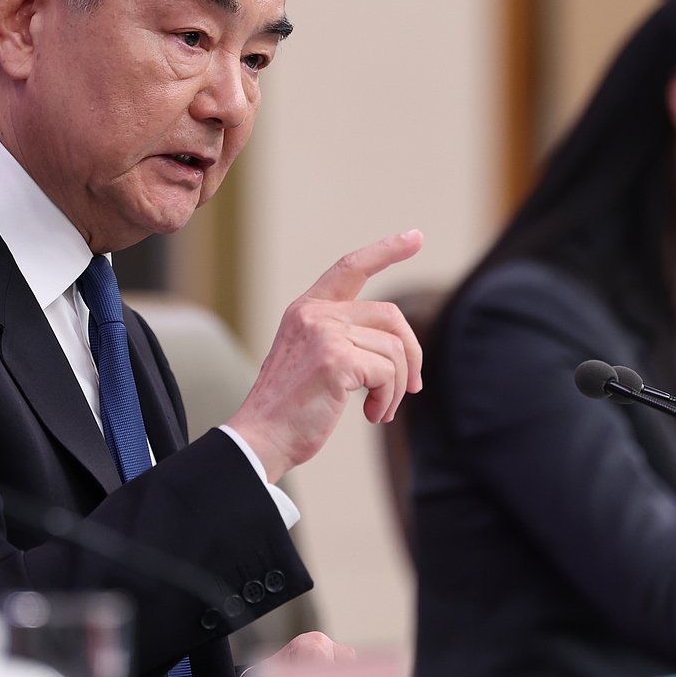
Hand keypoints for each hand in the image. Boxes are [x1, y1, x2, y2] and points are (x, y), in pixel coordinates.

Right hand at [228, 231, 424, 481]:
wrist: (261, 439)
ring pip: (395, 349)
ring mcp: (324, 333)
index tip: (415, 237)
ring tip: (379, 409)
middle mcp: (314, 314)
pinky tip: (371, 414)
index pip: (350, 267)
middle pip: (390, 316)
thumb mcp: (313, 360)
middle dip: (411, 353)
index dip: (386, 250)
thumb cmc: (290, 410)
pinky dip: (388, 399)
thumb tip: (401, 346)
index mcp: (306, 310)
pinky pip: (388, 372)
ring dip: (396, 386)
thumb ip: (344, 339)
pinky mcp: (335, 359)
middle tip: (412, 386)